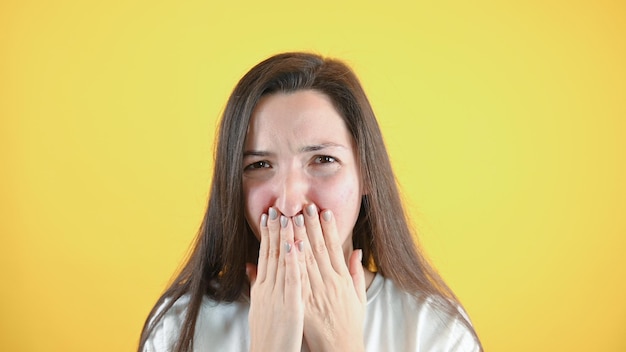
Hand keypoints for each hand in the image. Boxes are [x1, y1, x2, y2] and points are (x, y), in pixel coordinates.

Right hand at [247, 208, 303, 351]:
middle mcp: (268, 289)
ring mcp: (278, 297)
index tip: (268, 215)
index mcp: (262, 289)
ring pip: (282, 262)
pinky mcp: (290, 306)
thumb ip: (255, 285)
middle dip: (274, 230)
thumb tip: (250, 267)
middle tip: (276, 208)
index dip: (267, 234)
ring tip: (288, 217)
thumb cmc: (268, 335)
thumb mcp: (258, 307)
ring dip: (285, 238)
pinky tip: (297, 245)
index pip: (265, 255)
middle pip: (272, 254)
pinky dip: (295, 261)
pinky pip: (293, 280)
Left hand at [295, 203, 366, 351]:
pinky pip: (297, 278)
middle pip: (319, 248)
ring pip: (306, 259)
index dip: (329, 228)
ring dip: (299, 236)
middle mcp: (330, 282)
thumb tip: (356, 251)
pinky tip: (288, 247)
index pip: (334, 247)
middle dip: (312, 225)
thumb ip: (356, 272)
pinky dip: (293, 262)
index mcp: (342, 279)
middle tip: (305, 205)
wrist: (340, 348)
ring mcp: (317, 292)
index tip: (324, 210)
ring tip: (293, 217)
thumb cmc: (349, 324)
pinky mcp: (305, 302)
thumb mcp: (358, 297)